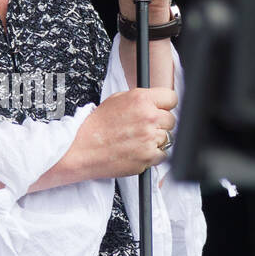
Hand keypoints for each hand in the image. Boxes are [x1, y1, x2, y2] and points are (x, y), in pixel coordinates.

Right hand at [29, 89, 177, 191]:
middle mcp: (148, 118)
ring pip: (168, 138)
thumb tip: (156, 101)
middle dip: (160, 124)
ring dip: (156, 140)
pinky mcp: (148, 156)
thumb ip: (140, 98)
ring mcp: (150, 138)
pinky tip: (138, 151)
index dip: (165, 105)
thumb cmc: (96, 126)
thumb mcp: (116, 100)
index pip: (171, 98)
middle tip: (144, 128)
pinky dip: (153, 155)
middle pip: (171, 120)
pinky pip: (163, 155)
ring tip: (138, 140)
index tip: (161, 109)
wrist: (83, 149)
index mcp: (141, 99)